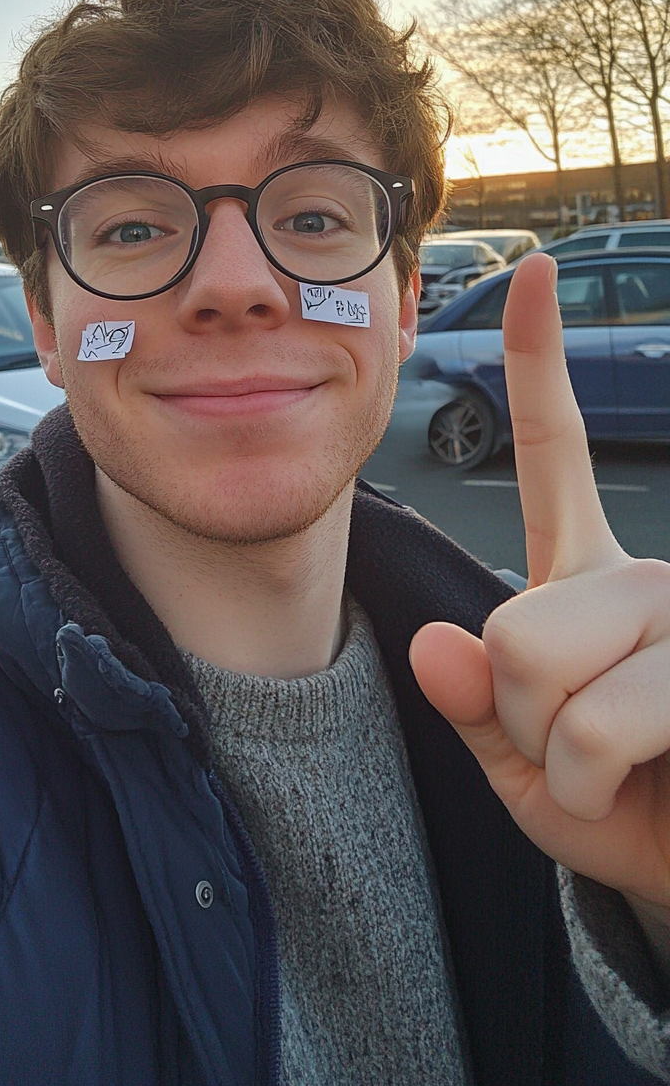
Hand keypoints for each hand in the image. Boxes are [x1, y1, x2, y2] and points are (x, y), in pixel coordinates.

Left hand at [409, 252, 669, 918]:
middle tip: (584, 754)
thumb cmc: (622, 810)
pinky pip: (598, 728)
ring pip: (545, 675)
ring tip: (622, 771)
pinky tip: (647, 789)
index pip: (557, 453)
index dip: (540, 363)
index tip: (534, 275)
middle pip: (509, 626)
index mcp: (584, 578)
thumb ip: (475, 705)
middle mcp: (643, 577)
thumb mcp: (524, 769)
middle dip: (522, 717)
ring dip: (561, 762)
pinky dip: (591, 793)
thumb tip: (438, 646)